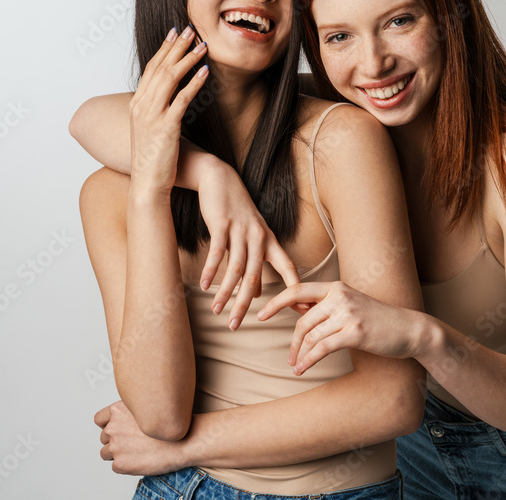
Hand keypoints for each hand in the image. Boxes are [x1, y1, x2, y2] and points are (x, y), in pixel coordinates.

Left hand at [94, 401, 183, 475]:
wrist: (186, 440)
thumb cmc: (171, 424)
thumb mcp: (148, 408)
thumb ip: (131, 414)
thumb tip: (123, 423)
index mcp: (119, 410)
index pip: (99, 419)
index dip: (108, 425)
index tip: (118, 429)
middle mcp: (114, 427)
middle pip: (104, 437)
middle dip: (116, 440)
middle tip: (135, 442)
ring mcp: (116, 446)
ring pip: (106, 453)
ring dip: (119, 454)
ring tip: (138, 452)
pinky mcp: (120, 464)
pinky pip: (116, 467)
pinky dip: (127, 466)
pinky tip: (142, 459)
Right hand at [128, 26, 208, 194]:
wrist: (148, 184)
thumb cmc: (153, 159)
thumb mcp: (151, 129)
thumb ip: (158, 111)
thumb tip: (170, 98)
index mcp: (136, 104)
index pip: (151, 69)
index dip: (164, 49)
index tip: (176, 33)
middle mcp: (141, 107)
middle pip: (160, 68)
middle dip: (177, 47)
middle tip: (192, 30)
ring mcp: (152, 116)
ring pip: (169, 79)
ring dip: (188, 59)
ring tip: (203, 46)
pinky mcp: (166, 127)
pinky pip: (181, 99)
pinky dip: (194, 83)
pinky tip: (205, 72)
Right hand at [195, 161, 305, 328]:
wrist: (220, 179)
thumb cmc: (237, 212)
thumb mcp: (251, 236)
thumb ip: (256, 263)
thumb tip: (260, 292)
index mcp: (270, 241)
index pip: (288, 268)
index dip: (295, 290)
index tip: (301, 311)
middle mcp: (260, 237)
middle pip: (255, 277)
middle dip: (245, 304)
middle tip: (236, 326)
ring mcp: (241, 230)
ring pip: (236, 268)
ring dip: (226, 293)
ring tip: (217, 311)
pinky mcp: (223, 224)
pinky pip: (217, 252)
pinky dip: (210, 270)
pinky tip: (204, 286)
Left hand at [258, 282, 419, 374]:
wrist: (409, 329)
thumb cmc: (378, 320)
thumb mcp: (350, 305)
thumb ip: (325, 306)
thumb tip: (295, 308)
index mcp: (336, 287)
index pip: (298, 290)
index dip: (276, 302)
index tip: (261, 315)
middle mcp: (340, 296)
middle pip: (303, 320)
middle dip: (293, 342)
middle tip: (289, 357)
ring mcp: (348, 314)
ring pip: (311, 336)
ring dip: (300, 354)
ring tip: (296, 366)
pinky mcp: (355, 332)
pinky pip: (322, 348)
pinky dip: (308, 360)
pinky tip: (302, 369)